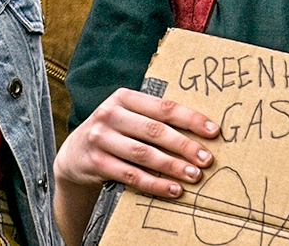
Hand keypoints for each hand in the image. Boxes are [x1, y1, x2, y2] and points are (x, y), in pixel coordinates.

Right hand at [55, 87, 218, 201]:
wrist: (74, 154)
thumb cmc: (113, 133)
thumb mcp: (127, 116)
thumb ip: (154, 118)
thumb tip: (201, 131)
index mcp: (123, 97)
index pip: (163, 108)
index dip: (191, 119)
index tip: (214, 131)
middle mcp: (110, 114)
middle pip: (155, 131)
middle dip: (185, 146)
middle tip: (207, 159)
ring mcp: (101, 138)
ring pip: (144, 154)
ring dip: (173, 166)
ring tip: (194, 176)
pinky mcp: (97, 162)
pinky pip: (131, 175)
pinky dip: (155, 184)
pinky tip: (173, 190)